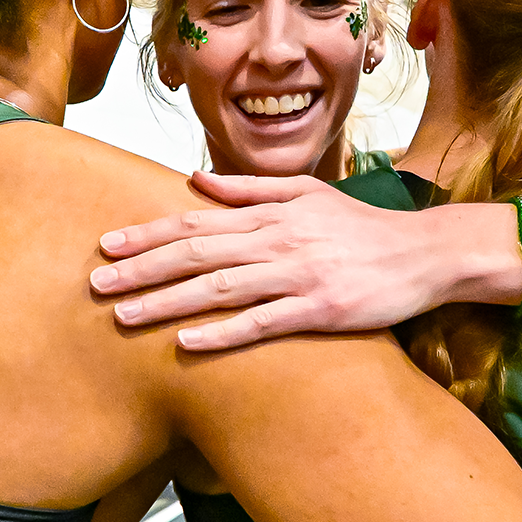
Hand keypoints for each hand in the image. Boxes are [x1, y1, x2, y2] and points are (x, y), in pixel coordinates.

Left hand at [90, 170, 449, 350]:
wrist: (425, 254)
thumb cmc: (363, 228)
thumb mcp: (307, 195)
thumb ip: (250, 189)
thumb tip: (194, 178)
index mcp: (272, 214)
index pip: (197, 220)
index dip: (148, 233)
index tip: (106, 244)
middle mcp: (279, 240)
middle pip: (196, 252)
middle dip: (142, 268)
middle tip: (96, 283)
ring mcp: (299, 275)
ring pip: (219, 287)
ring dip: (167, 302)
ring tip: (124, 316)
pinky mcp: (321, 310)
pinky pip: (263, 323)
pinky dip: (222, 333)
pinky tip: (187, 343)